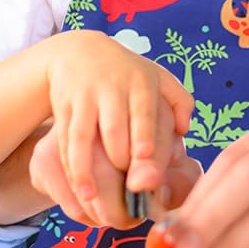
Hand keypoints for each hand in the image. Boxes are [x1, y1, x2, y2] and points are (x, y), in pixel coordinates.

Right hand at [45, 30, 192, 207]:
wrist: (80, 51)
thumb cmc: (130, 73)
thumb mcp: (159, 76)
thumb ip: (180, 101)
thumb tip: (184, 130)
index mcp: (140, 83)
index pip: (142, 110)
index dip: (143, 134)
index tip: (145, 156)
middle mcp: (111, 89)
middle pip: (113, 128)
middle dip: (118, 158)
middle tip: (127, 189)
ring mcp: (84, 98)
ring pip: (82, 136)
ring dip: (84, 168)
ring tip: (91, 196)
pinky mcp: (64, 106)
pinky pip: (65, 139)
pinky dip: (69, 164)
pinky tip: (78, 186)